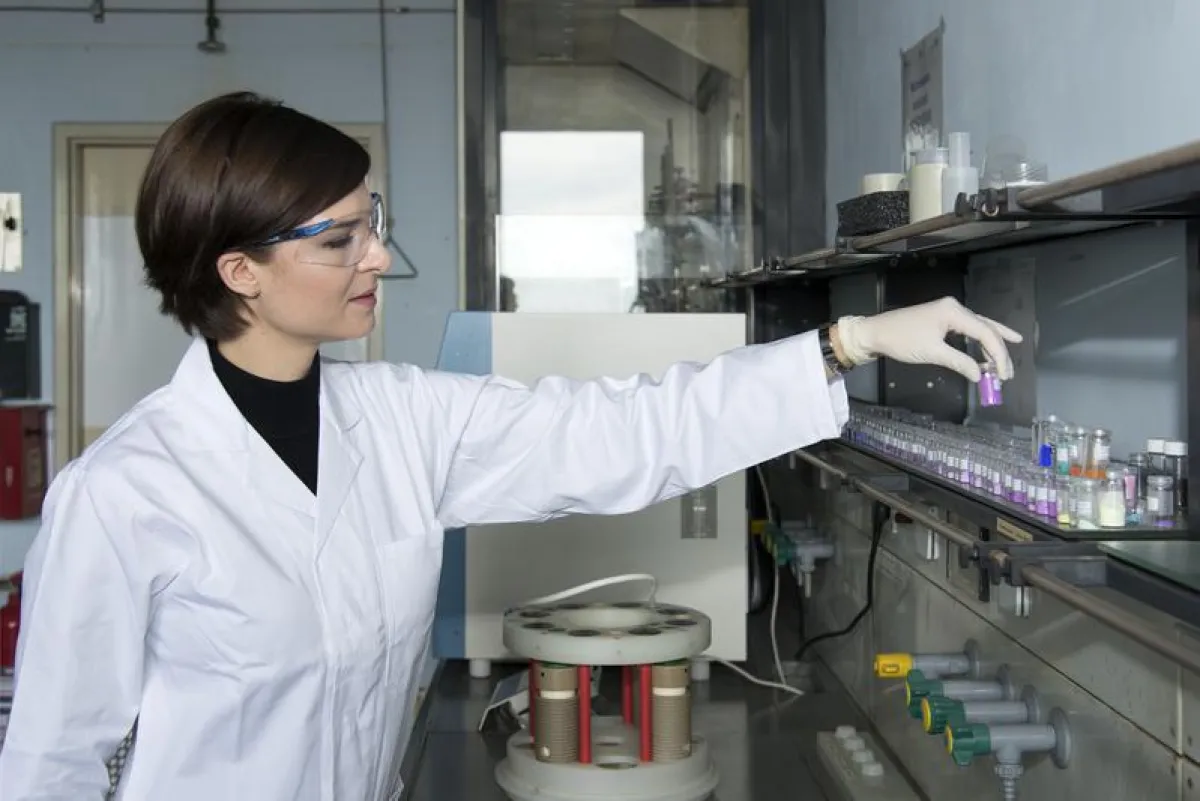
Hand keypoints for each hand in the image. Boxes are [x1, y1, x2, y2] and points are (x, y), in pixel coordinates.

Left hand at [834, 297, 1021, 381]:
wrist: (875, 333)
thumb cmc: (901, 340)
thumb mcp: (932, 353)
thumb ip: (959, 362)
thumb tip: (980, 375)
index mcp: (954, 312)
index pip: (986, 332)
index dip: (998, 354)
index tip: (1004, 374)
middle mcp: (955, 308)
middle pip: (986, 329)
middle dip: (999, 352)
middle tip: (1007, 373)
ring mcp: (949, 313)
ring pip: (979, 330)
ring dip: (990, 349)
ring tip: (1001, 367)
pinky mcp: (942, 321)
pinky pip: (967, 331)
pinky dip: (977, 344)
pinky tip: (987, 352)